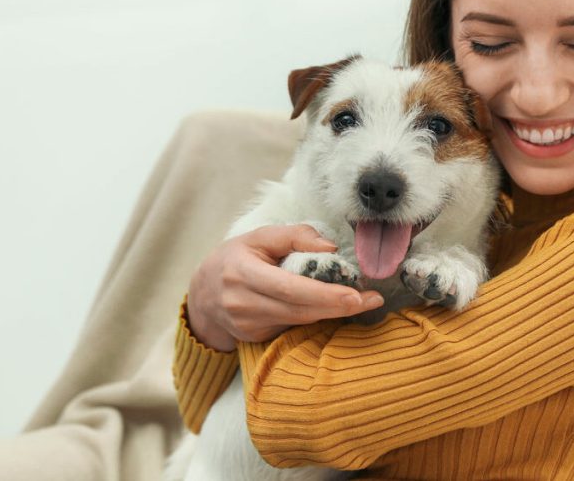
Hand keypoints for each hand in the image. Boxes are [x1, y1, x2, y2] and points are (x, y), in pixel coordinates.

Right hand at [186, 224, 383, 351]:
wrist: (202, 295)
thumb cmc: (235, 259)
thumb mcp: (258, 237)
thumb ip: (294, 236)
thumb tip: (330, 248)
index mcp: (242, 273)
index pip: (289, 288)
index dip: (324, 294)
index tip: (355, 295)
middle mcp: (243, 303)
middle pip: (299, 310)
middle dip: (338, 307)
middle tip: (371, 301)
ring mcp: (248, 325)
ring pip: (299, 321)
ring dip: (332, 313)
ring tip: (362, 302)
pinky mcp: (255, 337)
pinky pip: (292, 326)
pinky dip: (314, 317)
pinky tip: (332, 308)